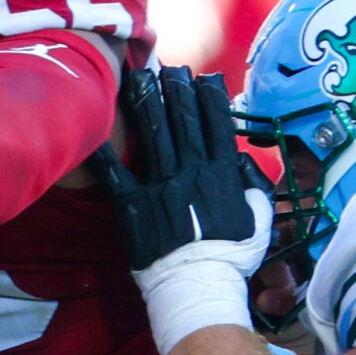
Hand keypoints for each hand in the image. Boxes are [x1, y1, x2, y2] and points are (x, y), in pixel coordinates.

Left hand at [98, 66, 267, 273]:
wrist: (198, 286)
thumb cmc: (232, 256)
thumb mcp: (260, 218)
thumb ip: (255, 184)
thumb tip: (244, 158)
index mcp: (222, 175)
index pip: (216, 125)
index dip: (209, 98)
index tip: (204, 78)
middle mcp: (191, 173)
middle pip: (183, 120)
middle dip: (176, 89)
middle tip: (170, 68)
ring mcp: (160, 186)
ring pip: (153, 134)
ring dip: (147, 102)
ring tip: (141, 77)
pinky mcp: (134, 205)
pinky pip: (115, 174)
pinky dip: (104, 151)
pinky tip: (95, 127)